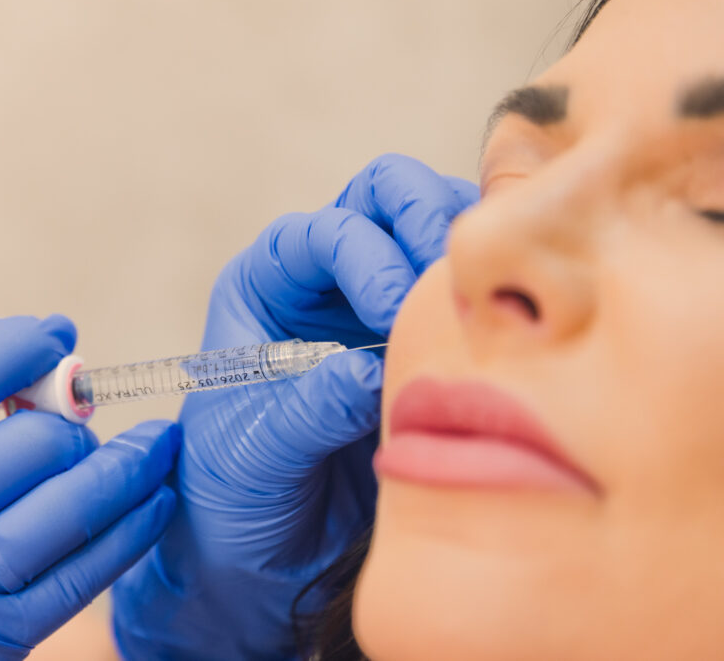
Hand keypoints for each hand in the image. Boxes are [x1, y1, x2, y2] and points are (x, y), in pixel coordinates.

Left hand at [113, 154, 478, 658]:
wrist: (266, 549)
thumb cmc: (236, 492)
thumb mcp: (255, 453)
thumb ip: (304, 409)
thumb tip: (366, 370)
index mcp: (267, 286)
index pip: (322, 230)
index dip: (365, 253)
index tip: (391, 308)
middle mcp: (324, 278)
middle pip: (384, 196)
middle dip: (424, 220)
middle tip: (453, 282)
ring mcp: (382, 302)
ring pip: (438, 229)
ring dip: (466, 253)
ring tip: (484, 308)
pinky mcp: (427, 336)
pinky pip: (466, 289)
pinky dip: (493, 294)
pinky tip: (508, 333)